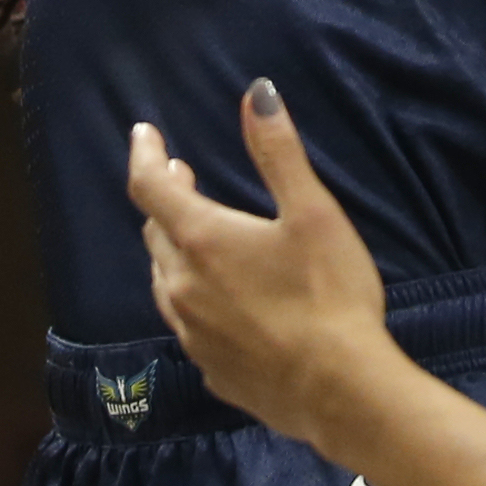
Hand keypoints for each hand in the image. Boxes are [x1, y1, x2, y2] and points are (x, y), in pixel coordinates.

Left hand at [130, 79, 400, 447]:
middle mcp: (182, 288)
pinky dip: (195, 299)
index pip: (149, 187)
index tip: (145, 133)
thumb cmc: (329, 295)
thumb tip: (255, 93)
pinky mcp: (211, 372)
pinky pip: (189, 326)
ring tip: (194, 236)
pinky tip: (222, 304)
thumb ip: (278, 153)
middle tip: (183, 178)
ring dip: (173, 251)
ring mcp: (193, 336)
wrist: (341, 393)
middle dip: (166, 200)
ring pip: (164, 283)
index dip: (144, 155)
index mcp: (202, 241)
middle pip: (156, 234)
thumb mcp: (313, 213)